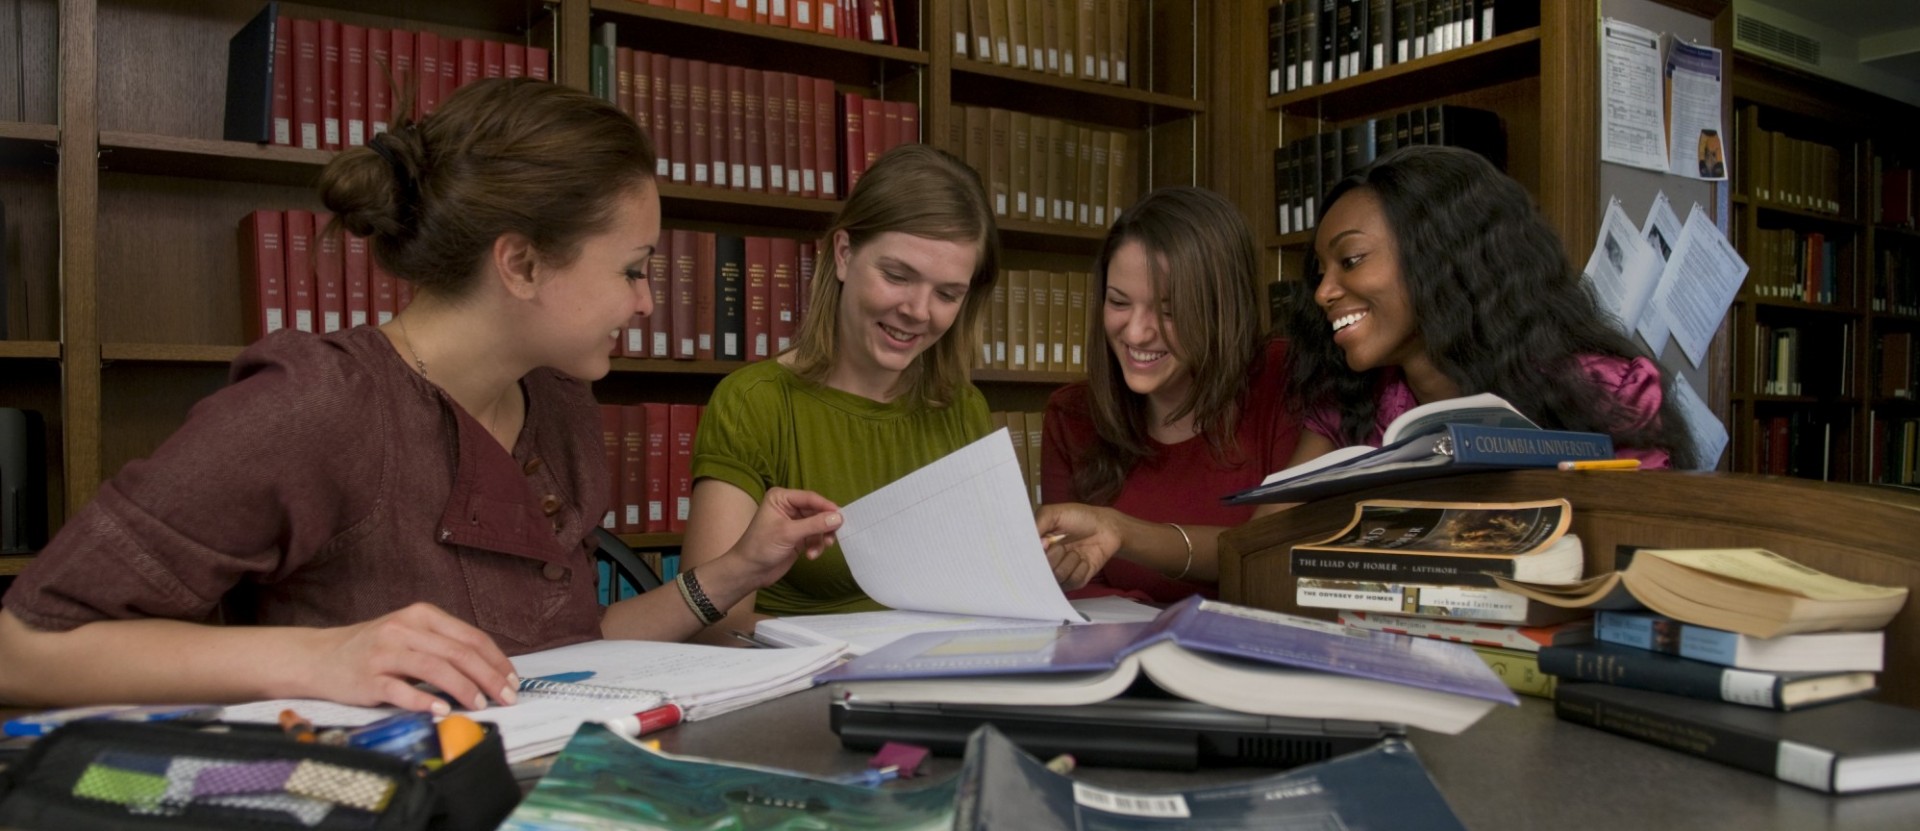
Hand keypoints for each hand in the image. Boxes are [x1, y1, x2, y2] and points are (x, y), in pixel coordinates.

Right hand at [300, 603, 517, 714]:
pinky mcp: (368, 678)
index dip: (497, 660)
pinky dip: (424, 701)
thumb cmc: (374, 648)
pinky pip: (400, 690)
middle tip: (506, 698)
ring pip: (434, 668)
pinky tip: (442, 711)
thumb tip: (489, 671)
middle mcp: (404, 629)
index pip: (470, 637)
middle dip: (488, 678)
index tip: (513, 682)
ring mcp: (384, 653)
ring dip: (463, 689)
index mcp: (421, 615)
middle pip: (458, 653)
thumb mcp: (411, 635)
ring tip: (480, 705)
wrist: (320, 657)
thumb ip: (444, 646)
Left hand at [728, 486, 842, 586]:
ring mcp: (794, 523)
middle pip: (817, 511)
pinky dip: (816, 546)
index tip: (842, 516)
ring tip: (819, 549)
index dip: (826, 506)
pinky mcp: (798, 537)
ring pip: (818, 525)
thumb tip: (839, 518)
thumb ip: (815, 525)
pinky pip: (815, 537)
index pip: (810, 498)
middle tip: (834, 535)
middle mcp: (788, 507)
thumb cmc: (761, 547)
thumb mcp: (788, 533)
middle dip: (825, 525)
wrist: (749, 572)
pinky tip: (811, 556)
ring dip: (821, 538)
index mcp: (781, 498)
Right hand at [1036, 503, 1122, 590]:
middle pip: (1040, 572)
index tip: (1044, 544)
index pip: (1024, 561)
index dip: (1032, 556)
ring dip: (1069, 560)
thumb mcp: (1054, 513)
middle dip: (1053, 556)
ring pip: (1057, 576)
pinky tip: (1085, 559)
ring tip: (1076, 550)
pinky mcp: (1075, 581)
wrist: (1106, 527)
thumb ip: (1038, 523)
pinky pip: (1073, 580)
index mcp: (1037, 547)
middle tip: (1061, 545)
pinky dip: (1081, 567)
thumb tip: (1032, 544)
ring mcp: (1060, 573)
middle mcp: (1046, 563)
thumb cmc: (1079, 517)